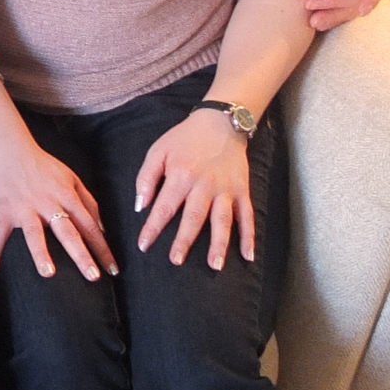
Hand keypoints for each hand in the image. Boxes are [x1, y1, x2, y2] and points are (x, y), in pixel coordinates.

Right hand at [0, 136, 116, 281]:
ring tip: (48, 273)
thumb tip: (103, 229)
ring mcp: (24, 208)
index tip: (113, 269)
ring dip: (41, 253)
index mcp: (67, 196)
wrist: (9, 148)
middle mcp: (48, 204)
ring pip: (35, 233)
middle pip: (68, 232)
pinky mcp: (3, 210)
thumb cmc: (42, 165)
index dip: (103, 248)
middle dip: (81, 254)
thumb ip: (89, 202)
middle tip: (93, 276)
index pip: (90, 226)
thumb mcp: (72, 178)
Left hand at [136, 110, 254, 270]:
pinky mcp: (242, 191)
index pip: (164, 208)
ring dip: (220, 244)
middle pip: (194, 217)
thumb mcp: (157, 151)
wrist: (220, 123)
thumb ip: (146, 178)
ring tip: (215, 266)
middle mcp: (205, 185)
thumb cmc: (184, 139)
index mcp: (181, 176)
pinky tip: (248, 255)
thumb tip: (140, 205)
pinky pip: (247, 216)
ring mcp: (227, 190)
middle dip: (185, 241)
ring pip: (223, 220)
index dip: (152, 228)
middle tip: (176, 261)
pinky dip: (249, 236)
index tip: (143, 245)